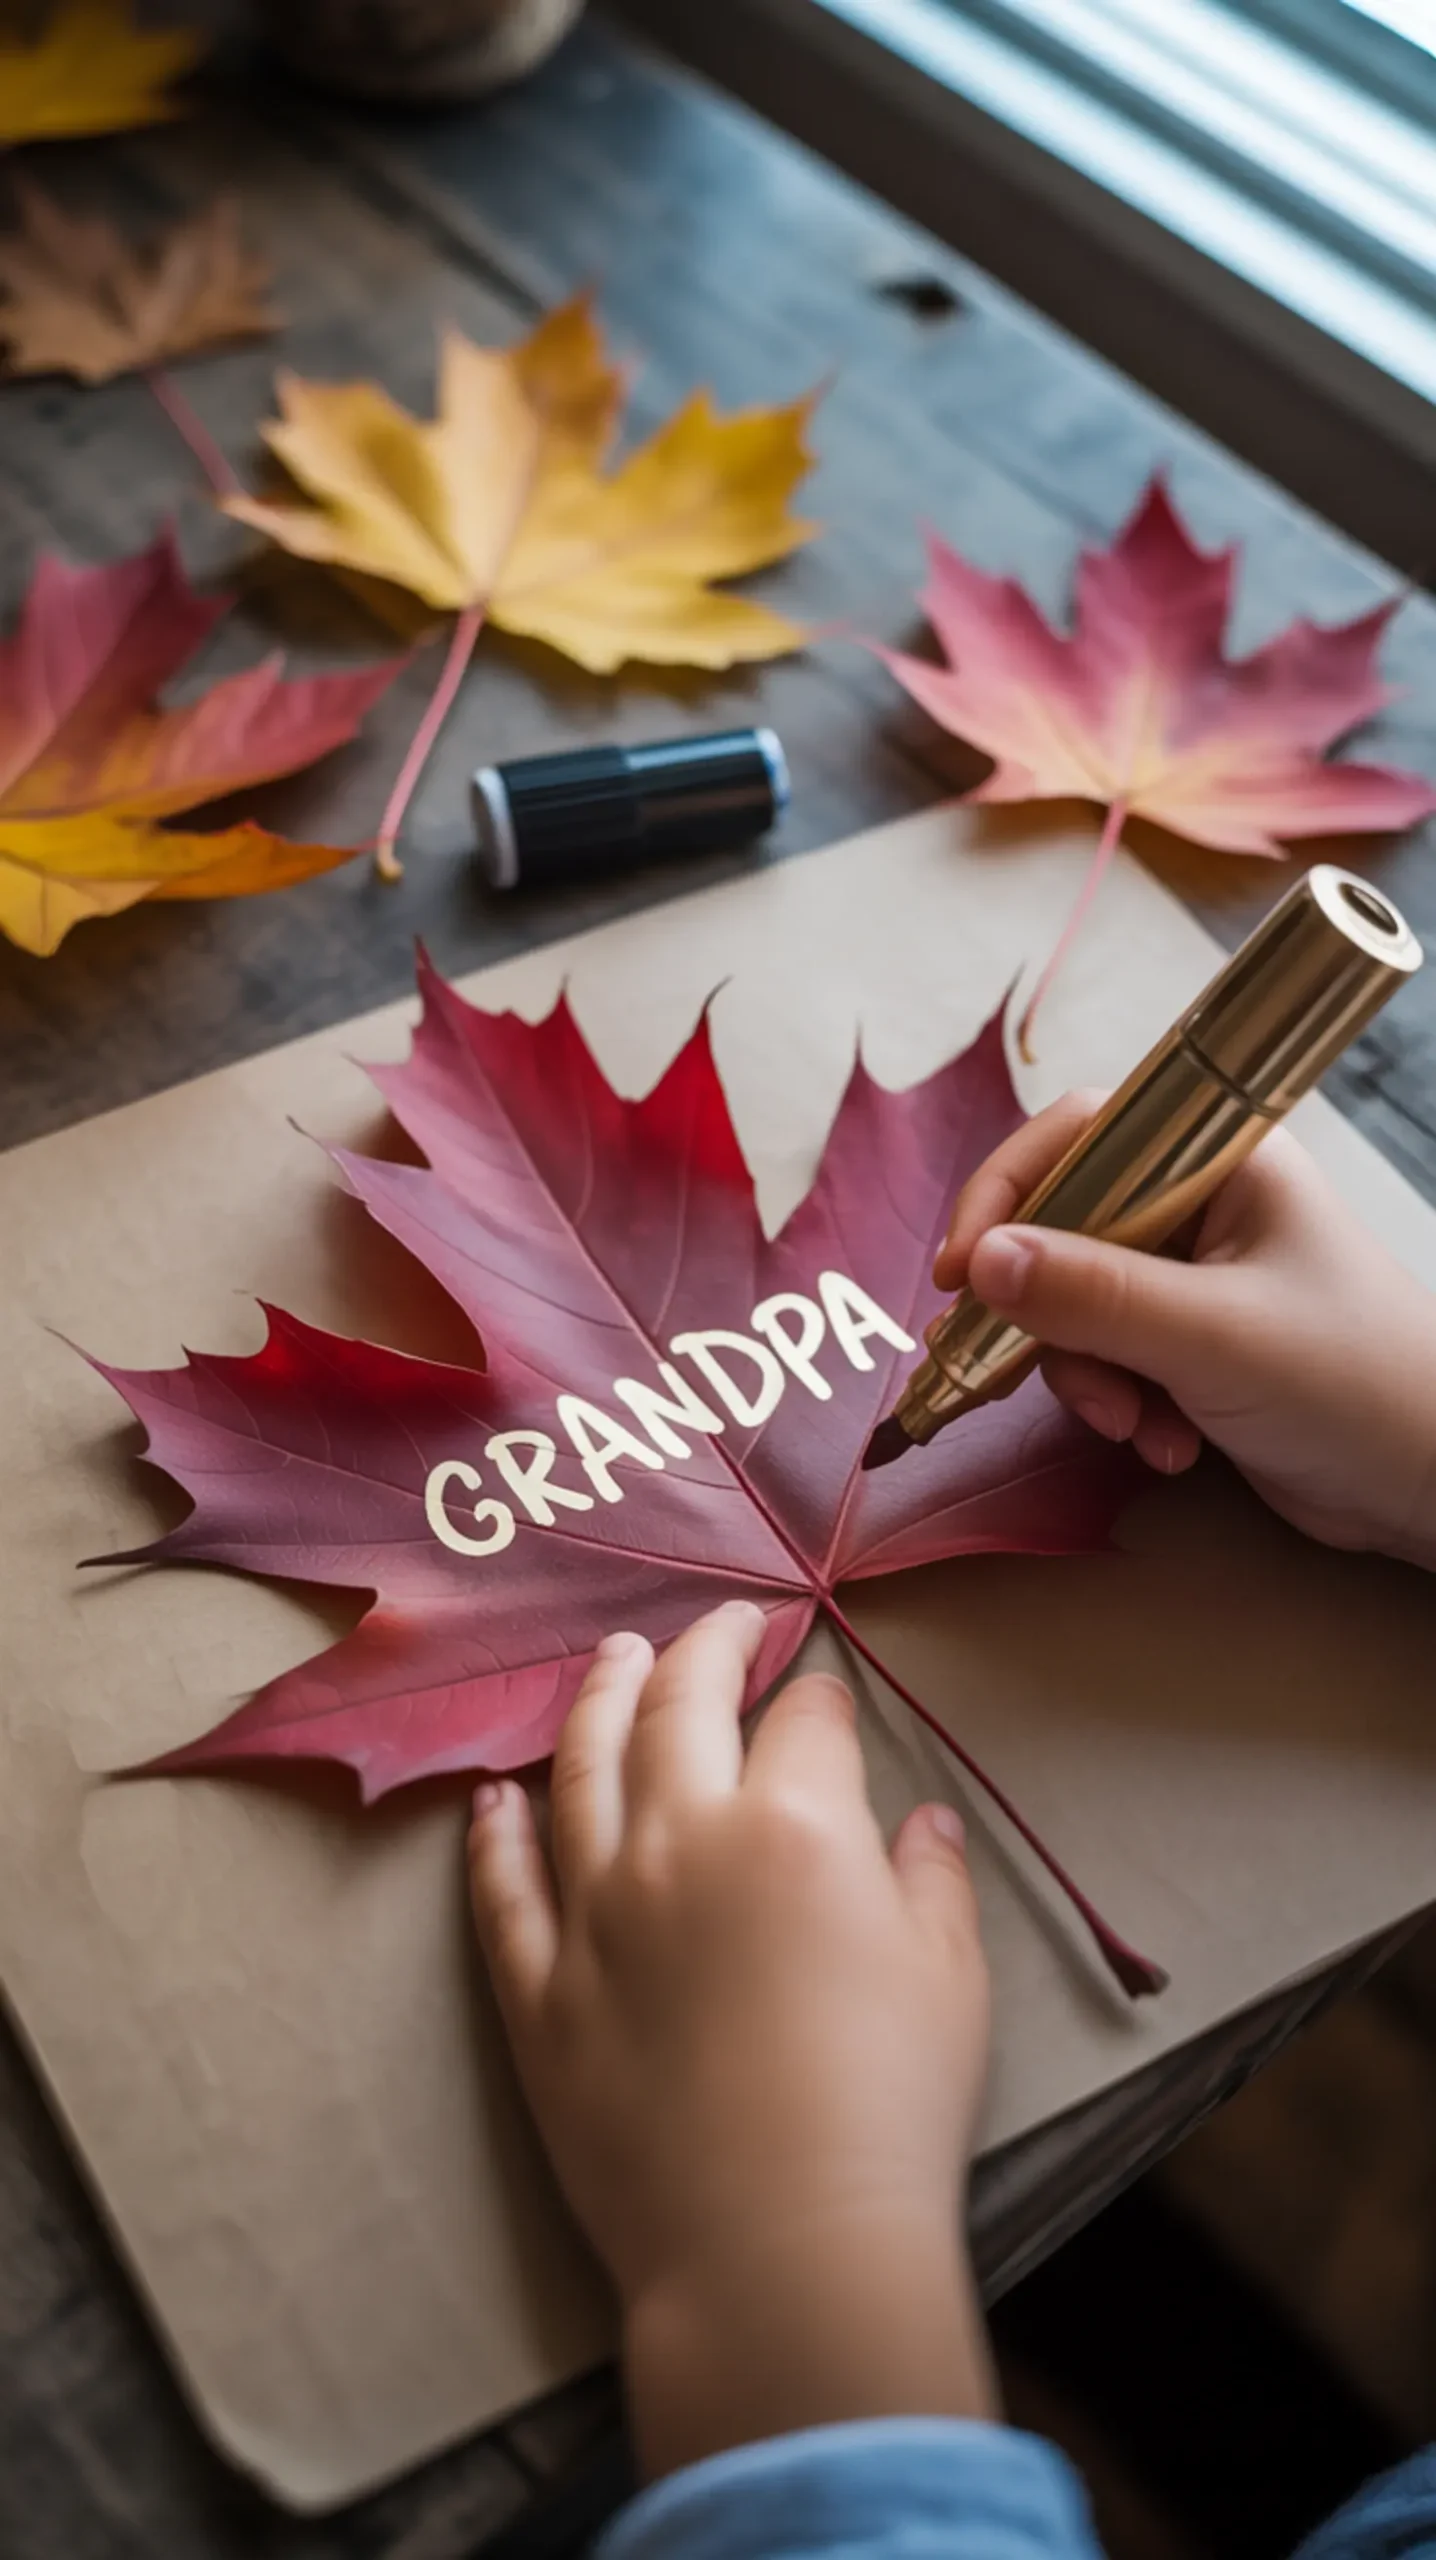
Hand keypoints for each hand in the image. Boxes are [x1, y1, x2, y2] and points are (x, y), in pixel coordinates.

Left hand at [468, 1600, 993, 2478]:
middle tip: (721, 1623)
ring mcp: (596, 1913)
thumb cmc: (889, 2112)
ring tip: (612, 1659)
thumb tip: (922, 1825)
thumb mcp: (951, 1983)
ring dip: (598, 1699)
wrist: (780, 2248)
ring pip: (582, 1771)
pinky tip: (494, 1797)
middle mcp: (682, 1842)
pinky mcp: (538, 1991)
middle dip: (705, 1650)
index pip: (804, 1722)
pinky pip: (502, 1890)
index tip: (821, 1690)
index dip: (818, 1695)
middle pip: (681, 1709)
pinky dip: (495, 1835)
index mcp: (793, 1828)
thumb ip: (932, 1885)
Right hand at [938, 1091, 1435, 1564]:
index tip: (963, 1271)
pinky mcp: (1196, 1348)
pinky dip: (1123, 1406)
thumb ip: (1094, 1297)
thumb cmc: (1357, 1384)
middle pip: (1067, 1228)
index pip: (1084, 1135)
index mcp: (1223, 1163)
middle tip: (1017, 1370)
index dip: (1009, 1191)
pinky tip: (1169, 1446)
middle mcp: (1206, 1208)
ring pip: (1081, 1306)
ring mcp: (1199, 1280)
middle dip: (1049, 1313)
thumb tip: (981, 1264)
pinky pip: (1114, 1359)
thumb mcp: (1213, 1338)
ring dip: (1091, 1376)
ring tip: (1136, 1426)